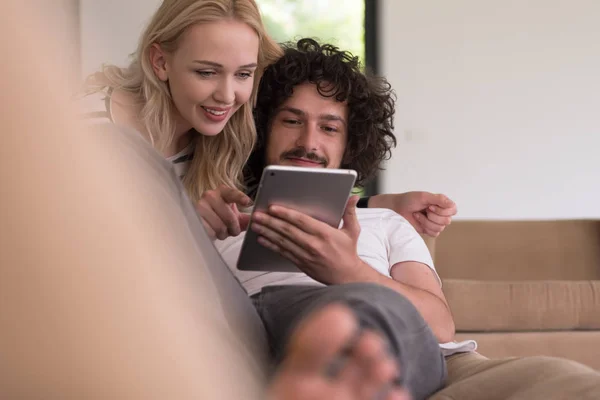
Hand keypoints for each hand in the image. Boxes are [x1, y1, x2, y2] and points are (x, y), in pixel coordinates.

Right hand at [196, 185, 251, 239]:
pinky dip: (215, 236)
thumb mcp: (235, 216)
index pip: (232, 194)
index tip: (248, 202)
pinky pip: (211, 232)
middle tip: (234, 231)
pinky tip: (213, 232)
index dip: (240, 197)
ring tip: (222, 231)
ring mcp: (201, 206)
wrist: (203, 222)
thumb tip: (257, 221)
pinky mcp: (195, 218)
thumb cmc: (221, 216)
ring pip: (220, 227)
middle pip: (230, 217)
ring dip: (224, 233)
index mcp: (222, 192)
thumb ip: (246, 218)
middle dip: (234, 228)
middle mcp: (210, 195)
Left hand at [250, 196, 369, 284]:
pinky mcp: (301, 263)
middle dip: (270, 221)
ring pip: (282, 241)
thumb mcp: (352, 231)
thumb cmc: (348, 253)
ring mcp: (306, 255)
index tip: (273, 208)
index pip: (301, 221)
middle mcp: (313, 244)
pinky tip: (261, 239)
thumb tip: (353, 197)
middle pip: (288, 230)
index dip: (286, 214)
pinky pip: (283, 253)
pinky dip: (271, 246)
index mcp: (325, 233)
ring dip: (267, 232)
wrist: (347, 278)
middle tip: (257, 214)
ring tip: (255, 225)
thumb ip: (350, 213)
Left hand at [370, 192, 456, 236]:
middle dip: (433, 216)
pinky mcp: (429, 230)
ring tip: (418, 214)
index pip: (453, 210)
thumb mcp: (424, 196)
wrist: (397, 209)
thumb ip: (439, 199)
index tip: (430, 206)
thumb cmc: (409, 200)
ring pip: (440, 228)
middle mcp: (441, 214)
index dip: (443, 210)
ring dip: (426, 221)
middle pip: (447, 221)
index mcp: (442, 204)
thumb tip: (452, 204)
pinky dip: (424, 226)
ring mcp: (435, 223)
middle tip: (424, 210)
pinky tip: (418, 220)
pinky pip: (434, 233)